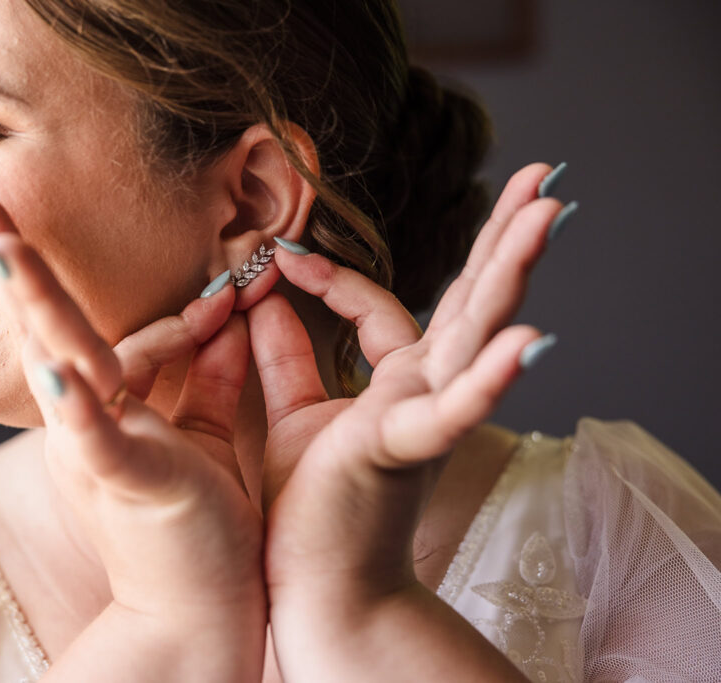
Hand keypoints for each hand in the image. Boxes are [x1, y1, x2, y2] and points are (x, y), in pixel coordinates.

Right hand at [0, 195, 265, 678]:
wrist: (196, 616)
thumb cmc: (198, 528)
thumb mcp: (204, 437)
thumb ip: (210, 377)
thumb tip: (229, 318)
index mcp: (104, 411)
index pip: (113, 334)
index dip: (165, 303)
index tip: (227, 281)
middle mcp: (86, 422)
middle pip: (50, 329)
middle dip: (16, 263)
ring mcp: (95, 449)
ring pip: (61, 363)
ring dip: (34, 302)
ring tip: (0, 245)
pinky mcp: (121, 481)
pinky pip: (95, 437)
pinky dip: (78, 406)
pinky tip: (60, 372)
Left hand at [250, 163, 565, 679]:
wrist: (321, 588)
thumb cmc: (314, 509)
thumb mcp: (295, 417)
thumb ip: (286, 358)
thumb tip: (264, 297)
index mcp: (396, 383)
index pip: (377, 306)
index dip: (331, 274)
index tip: (282, 254)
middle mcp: (422, 390)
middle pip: (467, 300)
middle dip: (501, 238)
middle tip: (538, 179)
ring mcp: (424, 416)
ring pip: (475, 333)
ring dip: (513, 274)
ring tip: (547, 215)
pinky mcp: (406, 450)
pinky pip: (453, 413)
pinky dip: (488, 381)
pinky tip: (527, 342)